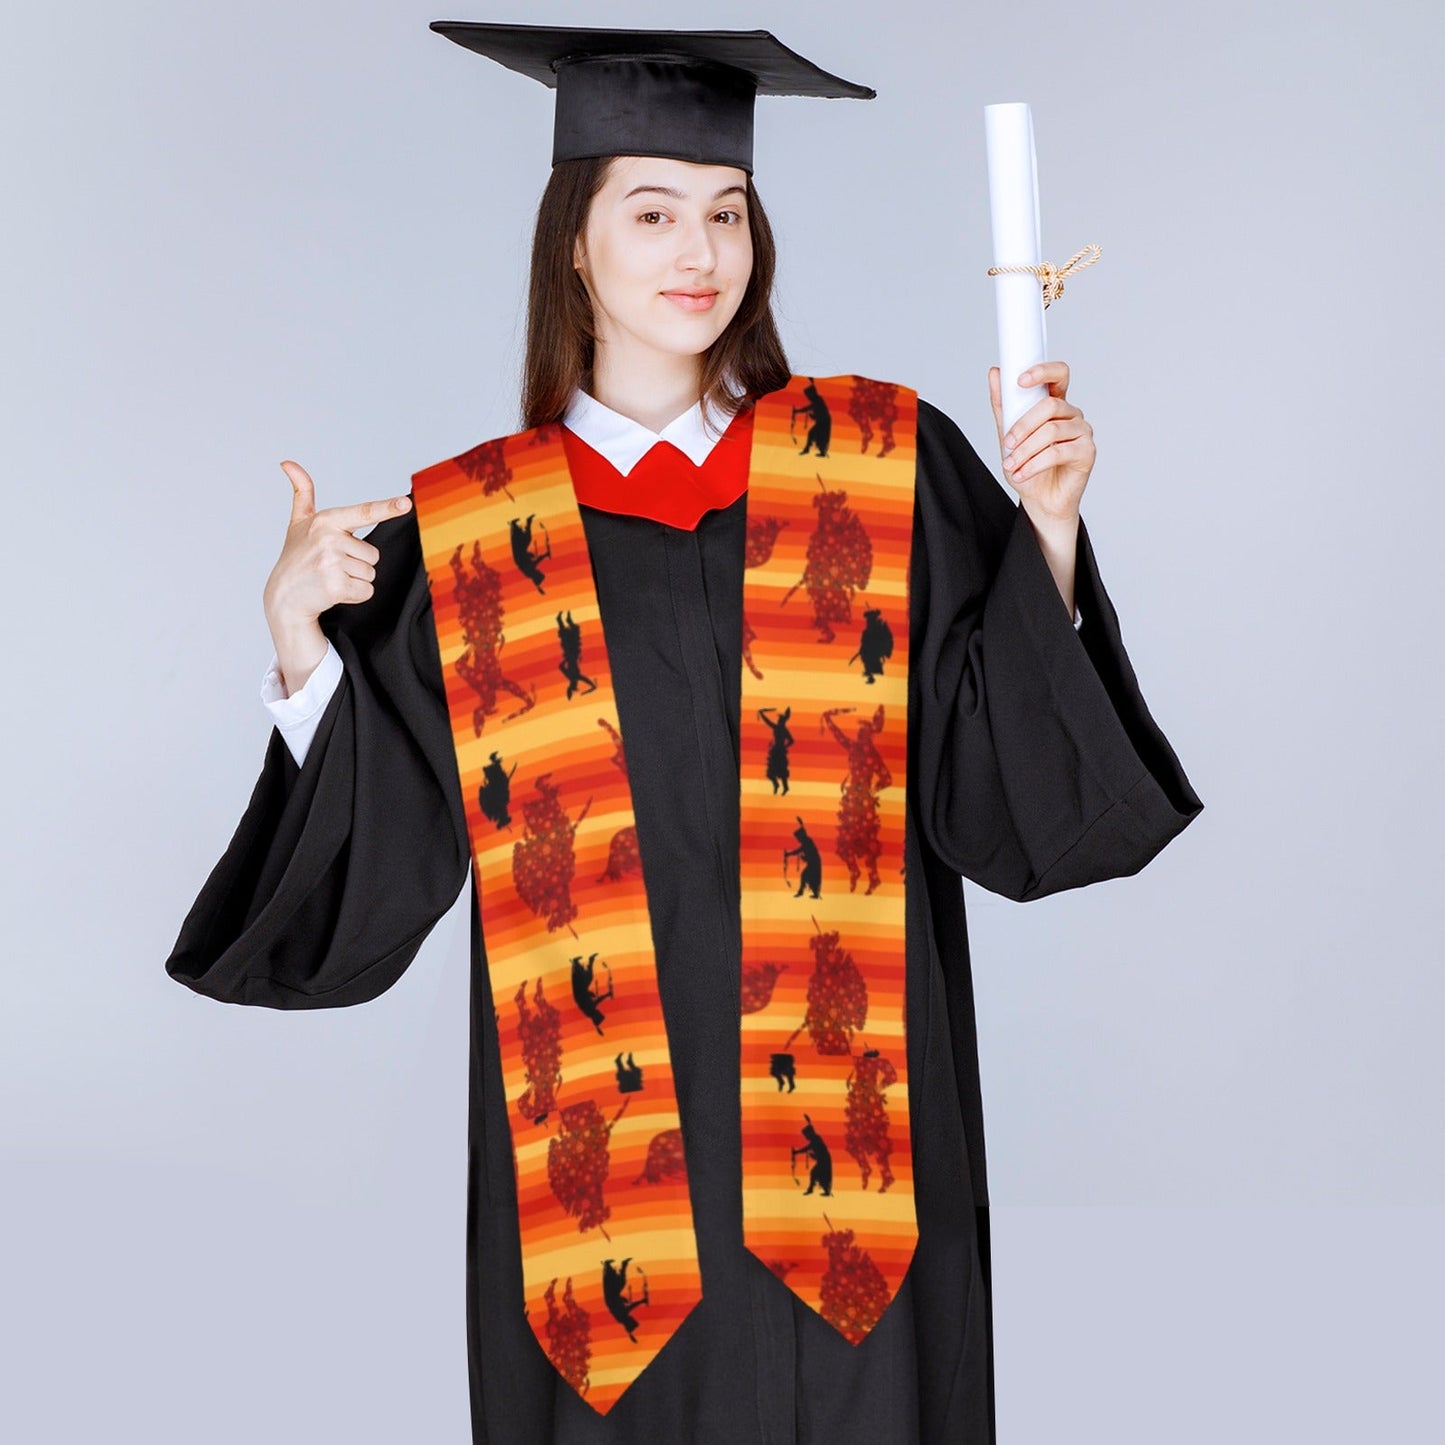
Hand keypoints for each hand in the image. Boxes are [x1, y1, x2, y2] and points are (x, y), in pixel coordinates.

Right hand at [263, 460, 411, 639]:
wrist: (283, 597)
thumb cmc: (296, 558)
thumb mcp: (298, 523)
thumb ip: (302, 493)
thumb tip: (287, 463)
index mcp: (326, 521)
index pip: (363, 513)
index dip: (387, 508)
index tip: (406, 503)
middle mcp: (329, 539)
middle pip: (373, 554)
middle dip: (358, 563)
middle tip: (332, 566)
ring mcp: (332, 562)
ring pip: (370, 573)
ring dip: (355, 580)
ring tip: (331, 577)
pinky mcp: (336, 585)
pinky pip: (366, 591)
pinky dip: (354, 595)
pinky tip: (333, 591)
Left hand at [987, 361, 1095, 525]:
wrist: (1040, 500)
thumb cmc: (1028, 467)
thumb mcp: (1008, 436)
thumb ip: (1003, 406)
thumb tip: (995, 373)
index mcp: (1055, 405)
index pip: (1058, 375)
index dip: (1043, 372)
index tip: (1020, 380)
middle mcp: (1072, 415)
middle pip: (1050, 406)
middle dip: (1023, 426)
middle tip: (1007, 444)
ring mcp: (1082, 432)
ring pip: (1051, 431)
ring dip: (1025, 450)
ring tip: (1011, 465)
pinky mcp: (1087, 452)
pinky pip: (1058, 452)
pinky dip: (1034, 464)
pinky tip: (1021, 474)